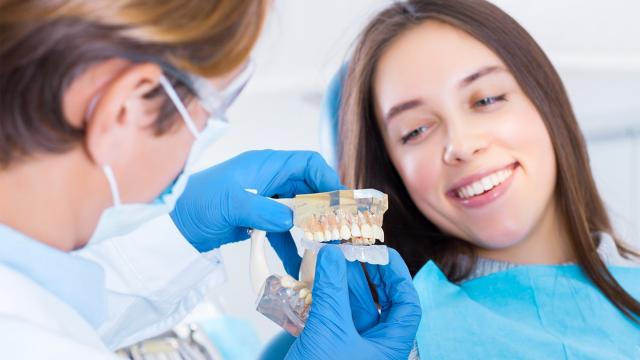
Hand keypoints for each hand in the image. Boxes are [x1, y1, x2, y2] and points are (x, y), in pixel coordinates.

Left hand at [170, 150, 341, 275]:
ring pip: (298, 211)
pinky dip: (291, 245)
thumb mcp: (231, 204)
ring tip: (324, 247)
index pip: (308, 163)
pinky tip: (298, 263)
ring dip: (311, 228)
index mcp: (266, 165)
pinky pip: (283, 230)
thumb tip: (293, 221)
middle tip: (338, 229)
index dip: (327, 178)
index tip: (339, 202)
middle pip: (308, 188)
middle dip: (324, 208)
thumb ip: (264, 210)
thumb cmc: (198, 202)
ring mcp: (264, 200)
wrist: (174, 224)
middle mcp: (269, 179)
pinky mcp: (258, 219)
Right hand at [286, 246, 421, 359]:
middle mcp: (375, 347)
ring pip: (356, 307)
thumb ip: (331, 290)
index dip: (398, 276)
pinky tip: (317, 279)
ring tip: (332, 257)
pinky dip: (328, 296)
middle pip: (382, 302)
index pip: (408, 305)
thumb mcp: (329, 330)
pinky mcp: (331, 347)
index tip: (381, 252)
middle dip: (369, 274)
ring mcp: (353, 347)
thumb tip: (333, 253)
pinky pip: (335, 315)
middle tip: (354, 250)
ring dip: (344, 282)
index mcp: (390, 348)